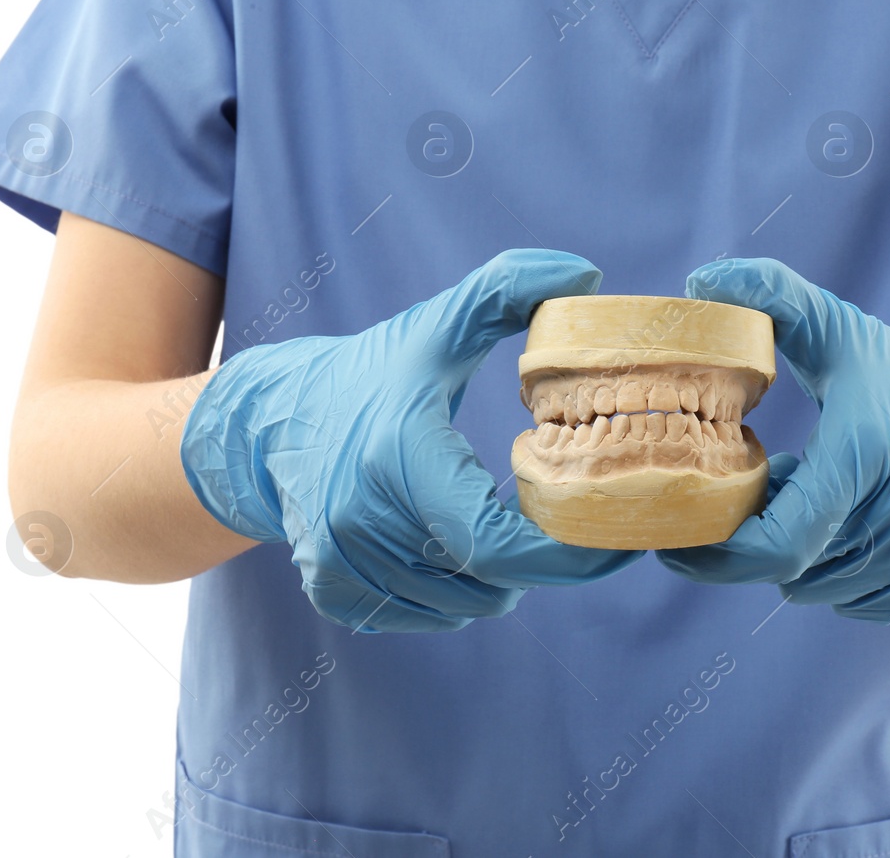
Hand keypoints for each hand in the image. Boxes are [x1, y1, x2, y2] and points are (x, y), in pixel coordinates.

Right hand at [180, 249, 641, 631]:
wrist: (271, 420)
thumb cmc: (369, 372)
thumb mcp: (437, 325)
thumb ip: (508, 290)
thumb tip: (585, 274)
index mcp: (398, 458)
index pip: (501, 544)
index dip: (570, 555)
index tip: (618, 538)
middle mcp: (361, 521)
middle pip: (493, 581)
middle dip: (543, 557)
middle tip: (566, 519)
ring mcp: (341, 564)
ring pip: (467, 604)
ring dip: (500, 575)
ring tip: (503, 520)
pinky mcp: (333, 593)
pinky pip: (430, 616)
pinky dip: (458, 591)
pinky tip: (456, 544)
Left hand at [656, 259, 889, 620]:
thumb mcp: (840, 333)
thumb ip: (773, 299)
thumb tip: (704, 277)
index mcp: (869, 451)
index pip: (782, 542)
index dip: (721, 557)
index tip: (679, 545)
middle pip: (801, 572)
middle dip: (768, 543)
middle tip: (771, 498)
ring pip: (833, 592)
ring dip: (810, 561)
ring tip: (821, 505)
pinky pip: (874, 605)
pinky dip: (852, 578)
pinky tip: (857, 527)